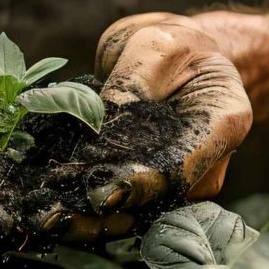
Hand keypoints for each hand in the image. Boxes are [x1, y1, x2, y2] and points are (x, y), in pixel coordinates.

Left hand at [30, 13, 252, 241]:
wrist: (181, 61)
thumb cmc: (175, 46)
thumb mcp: (156, 47)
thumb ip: (131, 85)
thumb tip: (96, 126)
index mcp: (222, 122)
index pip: (185, 163)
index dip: (144, 184)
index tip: (105, 195)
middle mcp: (208, 164)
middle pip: (158, 199)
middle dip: (107, 215)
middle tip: (58, 219)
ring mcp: (179, 182)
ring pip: (136, 212)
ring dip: (90, 222)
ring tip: (46, 222)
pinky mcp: (149, 190)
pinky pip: (119, 207)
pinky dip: (85, 211)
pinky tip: (48, 212)